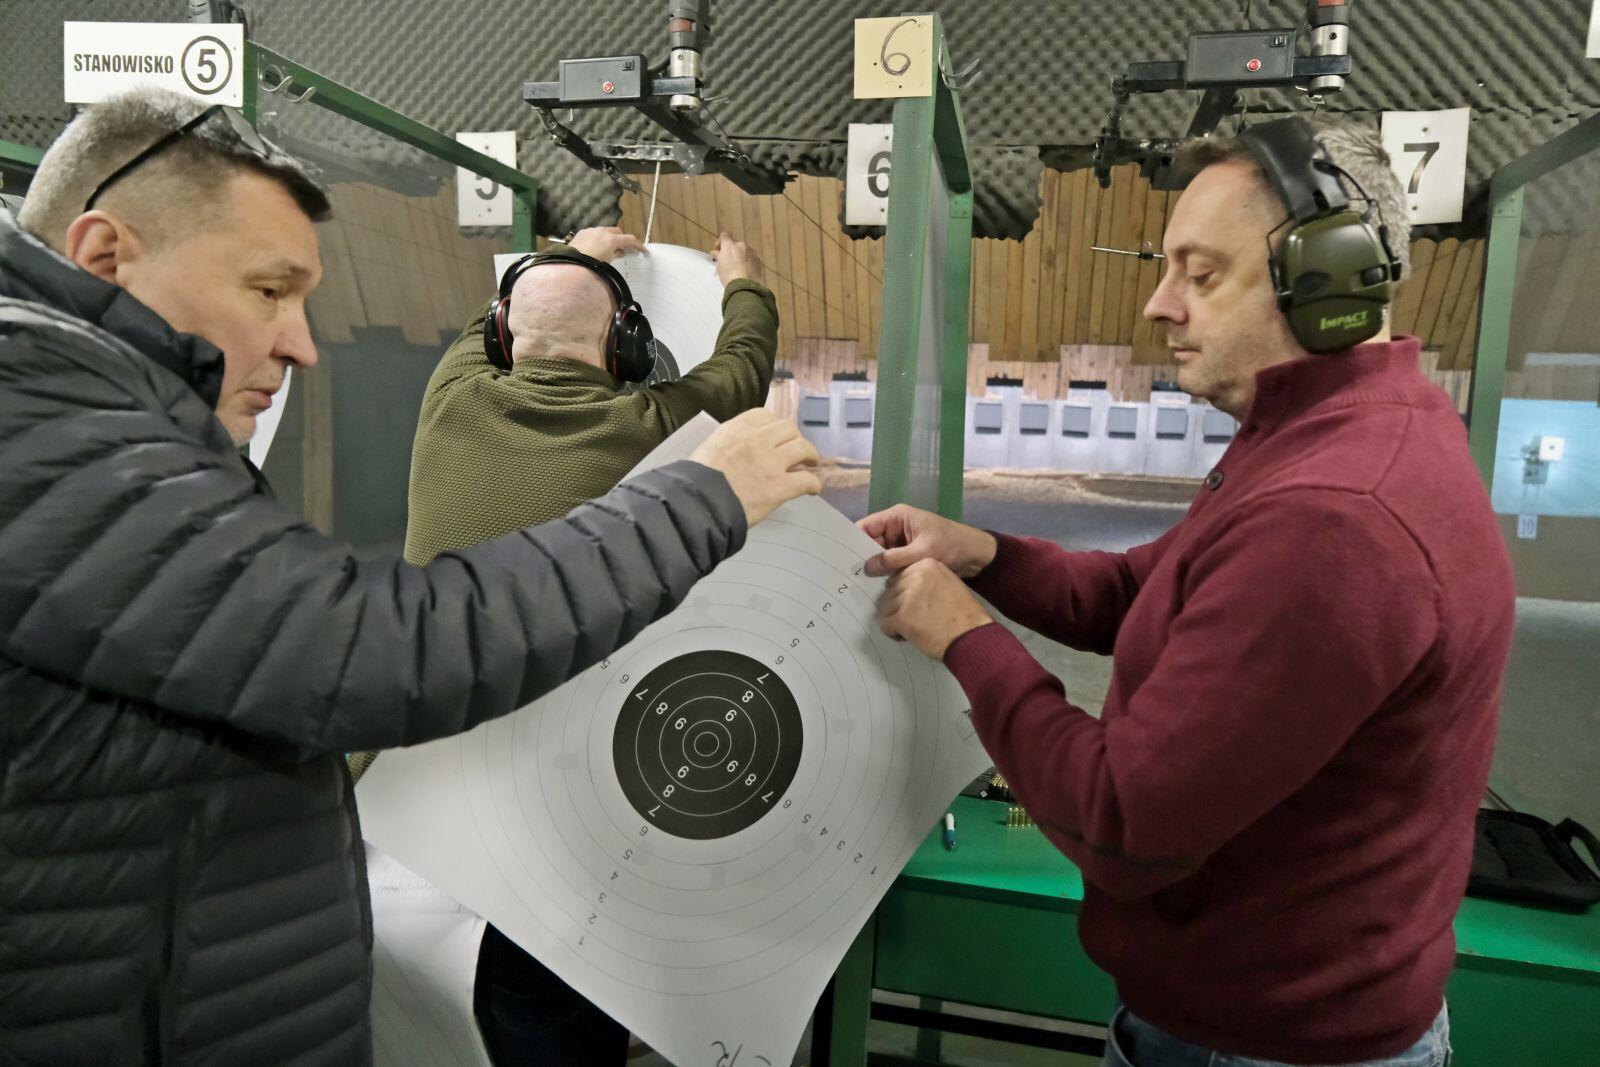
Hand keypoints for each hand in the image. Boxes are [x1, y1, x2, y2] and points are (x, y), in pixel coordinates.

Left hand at [569, 226, 646, 261]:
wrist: (572, 263)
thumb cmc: (592, 264)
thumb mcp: (607, 262)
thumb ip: (616, 254)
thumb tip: (621, 252)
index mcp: (611, 239)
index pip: (630, 240)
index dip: (638, 245)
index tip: (643, 250)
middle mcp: (602, 231)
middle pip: (617, 232)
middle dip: (621, 239)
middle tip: (622, 248)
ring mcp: (591, 230)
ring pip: (605, 231)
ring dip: (609, 237)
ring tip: (606, 248)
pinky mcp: (582, 232)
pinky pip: (594, 232)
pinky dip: (597, 238)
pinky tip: (594, 247)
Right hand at [689, 409, 821, 526]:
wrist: (696, 505)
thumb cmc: (695, 481)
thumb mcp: (708, 448)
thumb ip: (728, 444)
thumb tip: (740, 451)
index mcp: (737, 429)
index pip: (765, 415)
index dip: (774, 426)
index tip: (776, 437)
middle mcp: (757, 439)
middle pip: (788, 428)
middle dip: (794, 438)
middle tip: (795, 451)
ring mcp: (771, 462)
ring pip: (803, 447)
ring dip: (810, 454)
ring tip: (810, 463)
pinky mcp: (780, 486)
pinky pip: (807, 480)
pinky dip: (813, 483)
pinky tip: (813, 489)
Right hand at [710, 232, 760, 285]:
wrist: (744, 286)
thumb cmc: (728, 276)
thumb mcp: (719, 266)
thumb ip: (718, 256)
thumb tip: (716, 253)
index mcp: (729, 245)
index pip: (724, 235)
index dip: (720, 242)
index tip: (718, 251)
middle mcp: (741, 245)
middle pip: (735, 244)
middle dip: (730, 251)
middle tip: (727, 262)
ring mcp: (751, 252)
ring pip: (744, 251)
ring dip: (739, 256)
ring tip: (737, 268)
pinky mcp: (758, 260)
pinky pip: (751, 258)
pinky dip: (747, 262)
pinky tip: (745, 271)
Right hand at [857, 504, 997, 578]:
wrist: (977, 556)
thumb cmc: (952, 545)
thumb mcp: (922, 551)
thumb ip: (894, 559)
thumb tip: (867, 568)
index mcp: (897, 517)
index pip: (866, 526)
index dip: (852, 541)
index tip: (840, 559)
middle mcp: (895, 528)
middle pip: (870, 543)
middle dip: (861, 558)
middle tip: (845, 578)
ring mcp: (901, 544)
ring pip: (879, 556)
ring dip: (873, 569)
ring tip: (855, 586)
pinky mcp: (907, 558)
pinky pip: (890, 565)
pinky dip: (884, 574)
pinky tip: (873, 589)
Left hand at [878, 559, 994, 658]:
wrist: (971, 636)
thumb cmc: (962, 614)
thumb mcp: (947, 584)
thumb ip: (925, 579)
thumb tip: (901, 586)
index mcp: (927, 565)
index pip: (899, 576)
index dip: (903, 593)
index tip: (915, 605)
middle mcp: (915, 576)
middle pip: (890, 591)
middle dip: (897, 607)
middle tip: (914, 619)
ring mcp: (907, 596)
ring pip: (885, 608)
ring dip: (895, 620)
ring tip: (913, 629)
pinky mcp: (901, 616)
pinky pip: (884, 624)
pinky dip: (892, 633)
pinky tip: (907, 636)